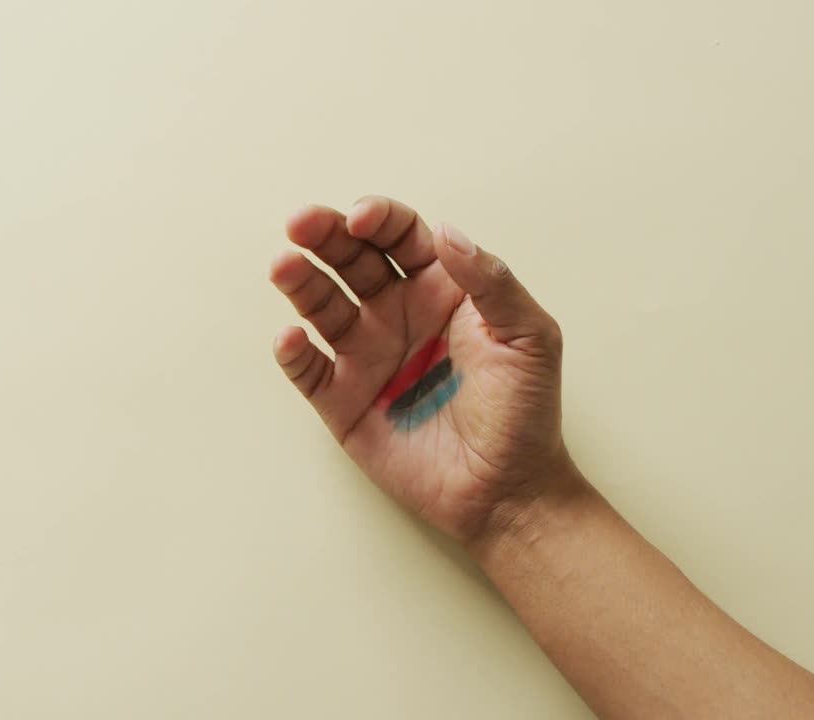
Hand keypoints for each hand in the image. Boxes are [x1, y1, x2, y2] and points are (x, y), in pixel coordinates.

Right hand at [269, 197, 573, 541]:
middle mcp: (397, 313)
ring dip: (300, 282)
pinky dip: (293, 351)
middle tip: (301, 223)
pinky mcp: (342, 399)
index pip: (400, 237)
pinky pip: (307, 368)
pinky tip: (292, 336)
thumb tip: (447, 233)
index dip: (378, 219)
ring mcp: (366, 355)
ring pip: (321, 305)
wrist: (507, 492)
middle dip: (323, 236)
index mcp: (440, 288)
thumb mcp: (529, 336)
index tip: (361, 219)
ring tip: (284, 266)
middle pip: (350, 260)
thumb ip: (491, 280)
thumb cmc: (524, 412)